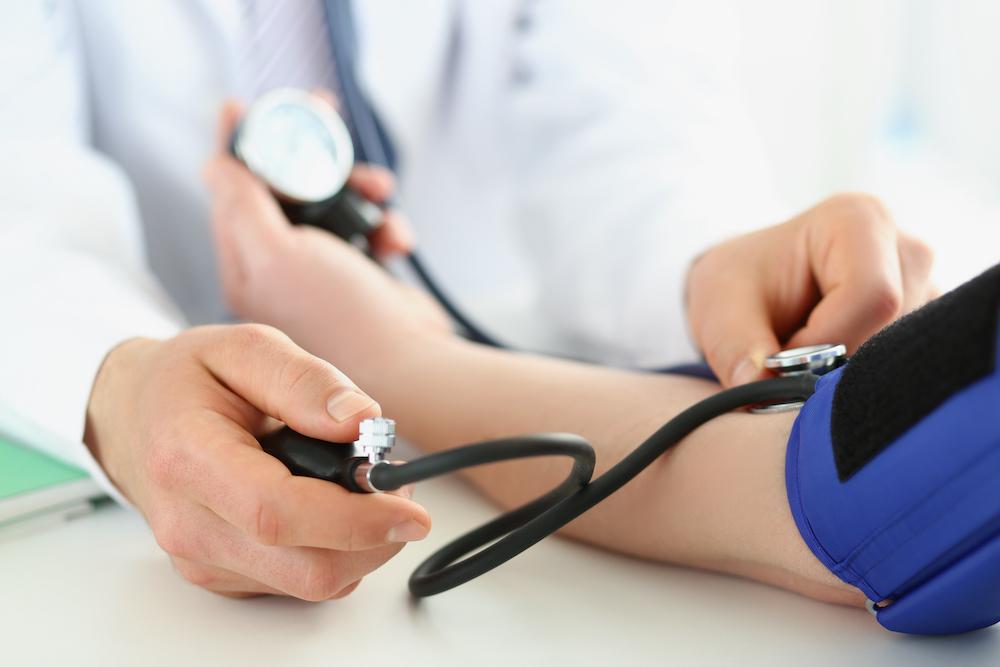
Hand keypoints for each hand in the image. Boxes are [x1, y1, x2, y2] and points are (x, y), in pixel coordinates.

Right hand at [84, 324, 431, 598]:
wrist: (133, 416)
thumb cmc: (188, 379)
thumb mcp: (244, 347)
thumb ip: (304, 379)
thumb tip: (361, 419)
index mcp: (188, 458)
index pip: (278, 512)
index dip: (354, 519)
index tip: (409, 509)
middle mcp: (189, 524)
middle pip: (305, 567)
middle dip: (374, 537)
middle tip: (398, 488)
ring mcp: (202, 558)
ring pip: (311, 583)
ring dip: (361, 545)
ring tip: (366, 488)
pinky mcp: (220, 576)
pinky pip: (298, 582)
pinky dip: (336, 552)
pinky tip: (332, 508)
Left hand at [203, 101, 450, 367]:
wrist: (410, 365)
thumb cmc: (342, 313)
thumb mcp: (278, 254)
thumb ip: (244, 205)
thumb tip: (217, 164)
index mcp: (248, 261)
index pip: (232, 186)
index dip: (238, 141)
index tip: (244, 105)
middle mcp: (281, 264)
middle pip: (287, 185)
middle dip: (313, 155)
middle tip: (326, 119)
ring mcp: (323, 270)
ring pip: (332, 202)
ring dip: (358, 189)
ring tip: (382, 192)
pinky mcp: (362, 274)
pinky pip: (367, 227)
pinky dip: (384, 224)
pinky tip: (398, 240)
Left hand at [687, 193, 934, 385]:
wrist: (748, 291)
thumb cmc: (736, 288)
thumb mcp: (717, 311)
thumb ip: (736, 348)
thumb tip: (756, 389)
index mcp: (857, 220)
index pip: (873, 297)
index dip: (828, 342)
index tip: (782, 356)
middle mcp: (904, 249)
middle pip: (895, 331)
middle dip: (840, 365)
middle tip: (791, 365)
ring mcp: (924, 288)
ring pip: (903, 358)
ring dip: (850, 375)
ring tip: (807, 357)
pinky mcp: (924, 324)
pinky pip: (906, 370)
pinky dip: (864, 381)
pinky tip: (832, 364)